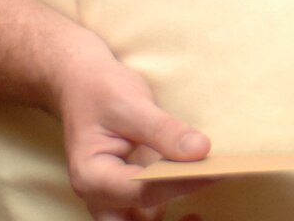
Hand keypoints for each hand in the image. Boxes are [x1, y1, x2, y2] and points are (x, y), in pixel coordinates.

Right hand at [49, 30, 212, 220]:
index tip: (211, 171)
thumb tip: (201, 151)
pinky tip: (196, 205)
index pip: (141, 191)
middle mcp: (99, 197)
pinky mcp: (129, 197)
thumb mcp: (130, 103)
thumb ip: (163, 130)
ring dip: (173, 219)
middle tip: (202, 204)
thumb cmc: (100, 92)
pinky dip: (172, 212)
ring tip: (205, 196)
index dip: (179, 183)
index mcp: (91, 176)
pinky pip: (148, 216)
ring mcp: (113, 200)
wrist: (83, 86)